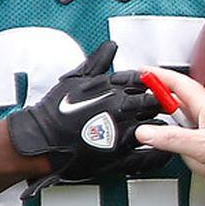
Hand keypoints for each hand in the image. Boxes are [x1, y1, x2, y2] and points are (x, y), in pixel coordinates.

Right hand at [7, 40, 169, 196]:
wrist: (40, 140)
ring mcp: (121, 135)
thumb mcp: (75, 79)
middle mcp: (120, 110)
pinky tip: (161, 152)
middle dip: (159, 104)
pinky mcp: (119, 158)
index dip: (151, 84)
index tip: (155, 87)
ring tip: (162, 128)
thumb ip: (97, 62)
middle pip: (154, 103)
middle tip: (163, 107)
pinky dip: (158, 155)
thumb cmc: (54, 111)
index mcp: (113, 89)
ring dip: (161, 127)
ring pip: (156, 128)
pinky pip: (148, 158)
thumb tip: (109, 47)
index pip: (143, 81)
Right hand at [133, 68, 204, 196]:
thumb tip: (146, 132)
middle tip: (187, 149)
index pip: (175, 84)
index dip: (157, 77)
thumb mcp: (202, 146)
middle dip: (180, 143)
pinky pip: (204, 163)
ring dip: (199, 164)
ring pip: (189, 148)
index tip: (142, 72)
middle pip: (178, 123)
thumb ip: (170, 138)